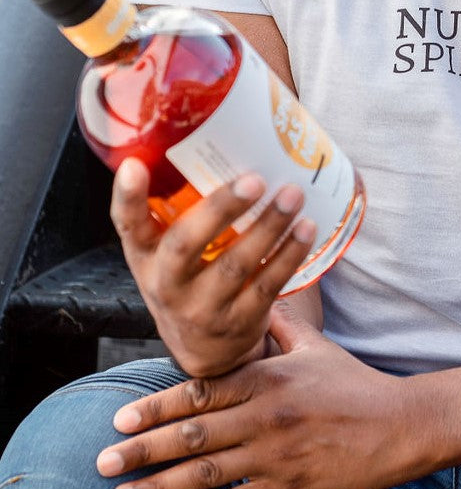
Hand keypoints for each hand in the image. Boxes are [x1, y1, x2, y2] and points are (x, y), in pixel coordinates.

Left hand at [96, 310, 428, 488]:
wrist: (398, 425)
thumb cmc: (354, 383)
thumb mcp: (315, 347)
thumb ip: (280, 325)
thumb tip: (257, 296)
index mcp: (266, 379)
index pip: (201, 392)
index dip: (156, 405)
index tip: (120, 418)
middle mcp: (264, 416)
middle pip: (192, 434)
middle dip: (143, 450)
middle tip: (102, 462)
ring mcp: (275, 456)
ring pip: (206, 472)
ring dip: (159, 487)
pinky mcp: (289, 488)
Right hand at [111, 157, 316, 376]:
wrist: (205, 352)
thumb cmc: (189, 278)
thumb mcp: (167, 251)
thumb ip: (181, 208)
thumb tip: (224, 136)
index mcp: (145, 255)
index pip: (128, 225)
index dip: (127, 197)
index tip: (134, 166)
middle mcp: (166, 283)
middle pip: (185, 245)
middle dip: (220, 210)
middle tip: (254, 179)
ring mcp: (202, 308)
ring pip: (234, 266)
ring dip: (268, 227)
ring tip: (293, 195)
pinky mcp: (239, 322)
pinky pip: (266, 285)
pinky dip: (288, 255)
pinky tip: (305, 228)